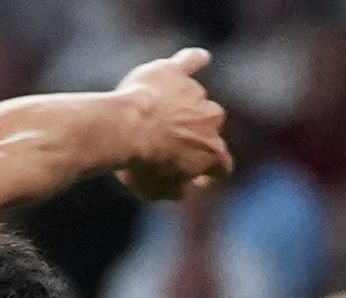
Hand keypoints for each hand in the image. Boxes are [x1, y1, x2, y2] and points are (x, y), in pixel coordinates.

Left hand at [112, 48, 232, 199]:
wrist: (123, 128)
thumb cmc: (138, 164)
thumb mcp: (155, 190)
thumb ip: (174, 190)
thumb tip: (183, 190)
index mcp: (212, 152)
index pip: (222, 165)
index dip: (210, 173)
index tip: (198, 178)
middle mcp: (212, 120)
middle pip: (208, 129)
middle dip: (191, 136)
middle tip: (162, 145)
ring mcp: (195, 94)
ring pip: (193, 100)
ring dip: (180, 107)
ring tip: (152, 115)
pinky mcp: (175, 73)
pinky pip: (190, 62)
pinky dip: (193, 61)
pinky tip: (199, 59)